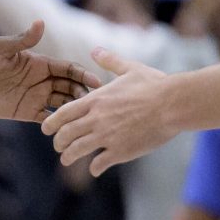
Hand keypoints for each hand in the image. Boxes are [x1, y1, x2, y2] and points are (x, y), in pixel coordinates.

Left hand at [0, 22, 98, 120]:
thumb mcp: (0, 48)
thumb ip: (22, 40)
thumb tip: (40, 22)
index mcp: (40, 63)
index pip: (68, 68)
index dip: (83, 74)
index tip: (97, 82)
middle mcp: (42, 80)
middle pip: (71, 87)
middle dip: (84, 95)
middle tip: (94, 105)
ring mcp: (35, 96)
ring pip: (63, 104)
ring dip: (74, 110)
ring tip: (84, 119)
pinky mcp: (26, 112)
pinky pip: (47, 119)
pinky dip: (58, 125)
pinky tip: (67, 131)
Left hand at [42, 49, 174, 172]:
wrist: (173, 104)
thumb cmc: (154, 85)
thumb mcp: (130, 68)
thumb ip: (110, 61)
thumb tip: (95, 50)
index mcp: (95, 100)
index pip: (62, 114)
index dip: (51, 123)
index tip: (46, 129)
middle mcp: (96, 119)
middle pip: (65, 135)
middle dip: (58, 143)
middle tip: (59, 147)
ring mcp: (107, 137)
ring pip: (76, 151)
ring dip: (68, 157)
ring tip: (67, 159)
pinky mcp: (121, 151)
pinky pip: (99, 163)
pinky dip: (94, 168)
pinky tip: (95, 169)